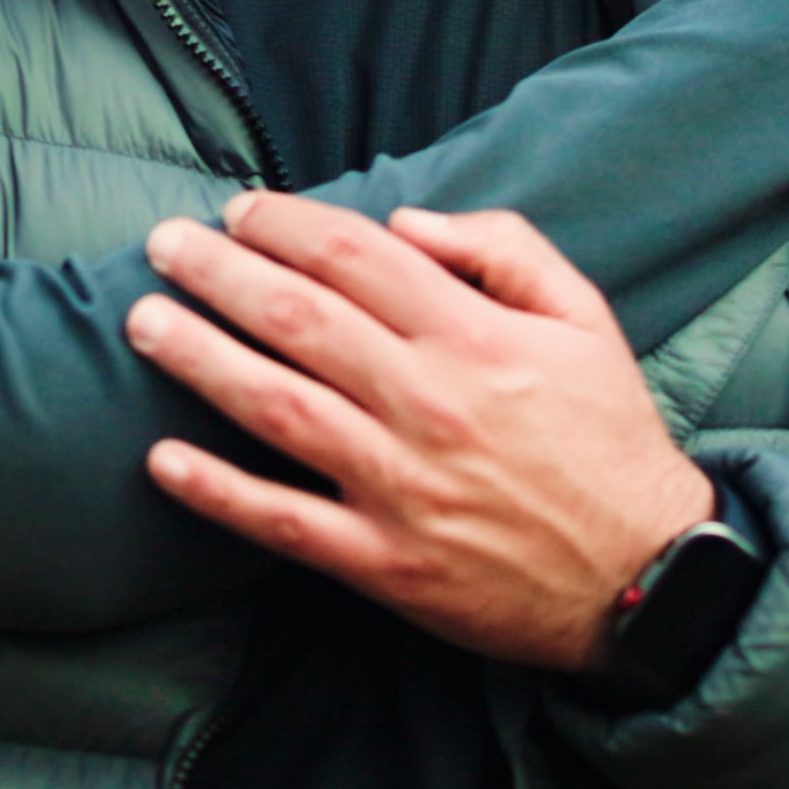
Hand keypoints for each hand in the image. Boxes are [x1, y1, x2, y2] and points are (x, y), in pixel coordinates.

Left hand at [126, 192, 711, 672]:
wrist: (647, 578)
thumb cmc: (608, 438)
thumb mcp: (584, 317)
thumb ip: (502, 249)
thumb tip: (406, 223)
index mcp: (474, 337)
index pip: (353, 257)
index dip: (284, 223)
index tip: (237, 209)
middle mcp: (430, 403)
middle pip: (298, 319)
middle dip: (218, 271)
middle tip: (163, 244)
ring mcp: (402, 487)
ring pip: (277, 407)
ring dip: (199, 359)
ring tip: (142, 321)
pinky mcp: (386, 563)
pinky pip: (285, 523)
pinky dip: (219, 492)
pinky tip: (162, 461)